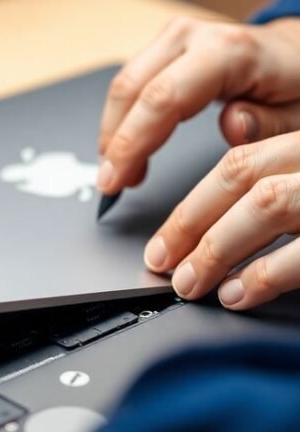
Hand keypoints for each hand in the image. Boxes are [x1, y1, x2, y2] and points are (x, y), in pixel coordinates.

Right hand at [97, 18, 299, 193]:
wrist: (290, 54)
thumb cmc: (294, 86)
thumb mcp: (297, 116)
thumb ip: (268, 123)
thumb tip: (231, 125)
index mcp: (228, 53)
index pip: (163, 99)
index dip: (131, 143)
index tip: (116, 180)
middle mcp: (194, 38)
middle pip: (132, 90)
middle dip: (114, 143)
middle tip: (110, 183)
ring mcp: (176, 39)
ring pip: (124, 85)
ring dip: (113, 132)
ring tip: (118, 171)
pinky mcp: (165, 49)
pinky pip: (132, 83)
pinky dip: (122, 119)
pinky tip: (125, 147)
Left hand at [144, 131, 299, 309]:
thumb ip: (274, 165)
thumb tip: (228, 133)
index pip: (235, 163)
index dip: (189, 207)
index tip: (160, 242)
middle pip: (240, 175)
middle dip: (187, 225)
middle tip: (159, 262)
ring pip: (265, 203)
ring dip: (216, 249)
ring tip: (189, 283)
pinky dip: (263, 274)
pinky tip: (236, 294)